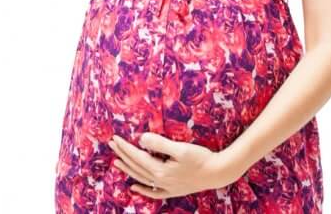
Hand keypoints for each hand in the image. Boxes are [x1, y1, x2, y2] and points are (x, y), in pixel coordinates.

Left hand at [107, 132, 241, 199]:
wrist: (218, 173)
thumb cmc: (201, 158)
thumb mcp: (180, 148)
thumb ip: (160, 143)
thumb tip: (141, 139)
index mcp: (160, 170)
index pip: (137, 157)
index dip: (125, 148)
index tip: (115, 139)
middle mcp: (159, 181)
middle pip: (136, 167)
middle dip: (123, 155)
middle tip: (112, 145)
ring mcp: (166, 187)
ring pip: (141, 179)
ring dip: (128, 170)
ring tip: (116, 162)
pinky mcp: (173, 191)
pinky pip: (153, 192)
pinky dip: (142, 190)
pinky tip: (134, 187)